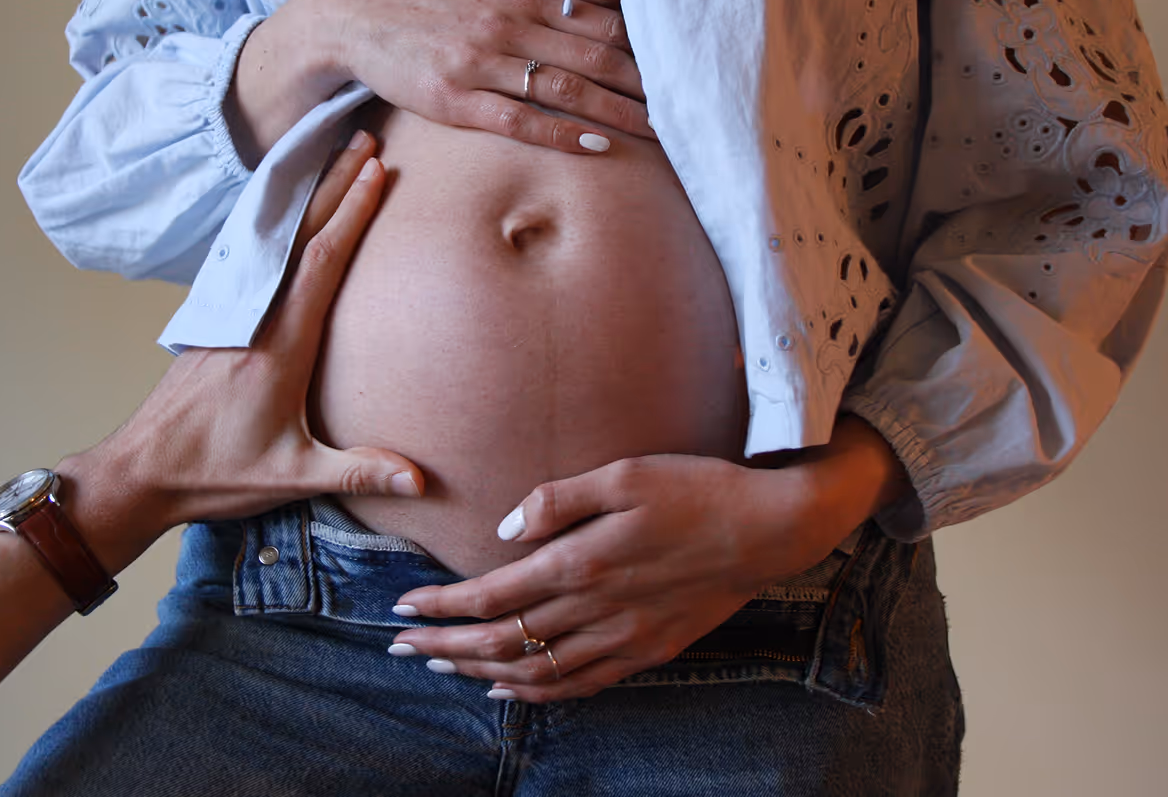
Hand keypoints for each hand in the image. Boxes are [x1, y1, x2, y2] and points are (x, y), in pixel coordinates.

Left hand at [59, 130, 422, 571]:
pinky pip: (255, 256)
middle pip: (301, 234)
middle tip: (364, 138)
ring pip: (275, 239)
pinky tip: (287, 210)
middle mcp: (255, 316)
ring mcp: (234, 314)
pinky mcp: (219, 321)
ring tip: (333, 157)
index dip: (352, 213)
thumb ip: (358, 472)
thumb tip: (420, 482)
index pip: (322, 262)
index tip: (378, 173)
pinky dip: (278, 223)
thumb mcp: (291, 477)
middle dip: (335, 183)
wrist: (141, 472)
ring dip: (306, 196)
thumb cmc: (215, 474)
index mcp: (280, 344)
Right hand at [233, 0, 650, 161]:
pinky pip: (519, 122)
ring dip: (616, 112)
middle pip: (592, 55)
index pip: (596, 18)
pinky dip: (561, 134)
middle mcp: (505, 24)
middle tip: (684, 103)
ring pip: (564, 90)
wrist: (356, 16)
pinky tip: (595, 146)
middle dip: (643, 82)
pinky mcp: (456, 100)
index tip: (674, 64)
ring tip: (656, 130)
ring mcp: (480, 63)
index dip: (640, 43)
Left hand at [384, 455, 840, 701]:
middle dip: (443, 646)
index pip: (492, 595)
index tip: (403, 605)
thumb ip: (557, 500)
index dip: (442, 605)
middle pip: (502, 641)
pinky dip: (536, 695)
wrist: (768, 530)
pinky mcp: (648, 652)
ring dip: (480, 673)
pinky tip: (508, 691)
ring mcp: (623, 638)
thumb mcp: (625, 473)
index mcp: (582, 561)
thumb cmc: (695, 488)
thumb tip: (504, 532)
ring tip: (441, 668)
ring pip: (535, 672)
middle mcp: (595, 609)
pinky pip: (580, 686)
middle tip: (400, 646)